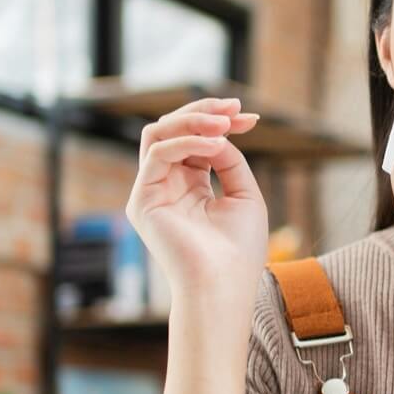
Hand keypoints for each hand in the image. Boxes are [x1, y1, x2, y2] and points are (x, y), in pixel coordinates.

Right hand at [125, 97, 265, 311]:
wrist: (222, 285)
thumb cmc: (238, 250)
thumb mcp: (243, 195)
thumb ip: (229, 160)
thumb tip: (218, 134)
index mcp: (191, 187)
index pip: (198, 141)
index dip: (222, 123)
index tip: (252, 117)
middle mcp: (167, 186)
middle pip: (174, 130)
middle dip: (205, 112)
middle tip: (235, 108)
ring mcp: (152, 192)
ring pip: (159, 134)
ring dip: (193, 120)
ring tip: (224, 123)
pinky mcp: (142, 200)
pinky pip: (157, 154)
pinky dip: (187, 142)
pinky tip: (214, 145)